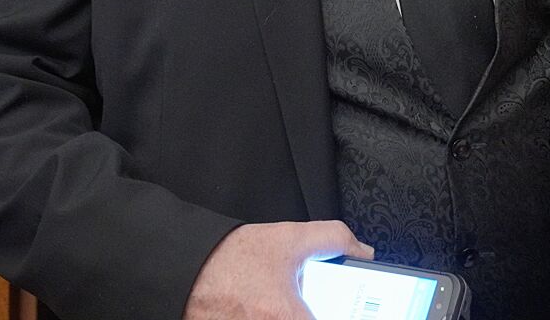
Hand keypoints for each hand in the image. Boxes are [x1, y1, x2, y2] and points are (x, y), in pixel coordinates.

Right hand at [183, 220, 373, 319]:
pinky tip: (278, 310)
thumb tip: (363, 252)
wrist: (187, 271)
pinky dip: (282, 319)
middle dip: (320, 311)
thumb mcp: (289, 238)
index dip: (347, 314)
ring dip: (298, 316)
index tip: (356, 308)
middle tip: (320, 301)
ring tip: (290, 304)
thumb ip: (332, 240)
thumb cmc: (231, 260)